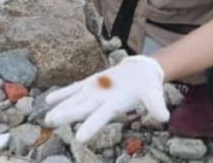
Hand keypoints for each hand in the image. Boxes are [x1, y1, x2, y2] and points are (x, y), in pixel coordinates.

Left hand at [45, 56, 168, 142]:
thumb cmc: (148, 86)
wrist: (141, 73)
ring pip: (74, 101)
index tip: (79, 138)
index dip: (91, 127)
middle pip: (82, 109)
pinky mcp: (90, 84)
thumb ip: (156, 105)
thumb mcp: (154, 93)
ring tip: (47, 117)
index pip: (101, 118)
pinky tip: (49, 100)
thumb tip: (164, 117)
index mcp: (114, 106)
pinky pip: (74, 89)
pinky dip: (62, 93)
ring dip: (61, 107)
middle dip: (68, 115)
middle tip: (52, 122)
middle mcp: (101, 102)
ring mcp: (94, 93)